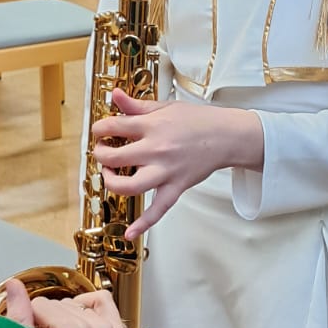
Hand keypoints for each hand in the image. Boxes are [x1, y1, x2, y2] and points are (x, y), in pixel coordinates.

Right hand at [4, 278, 125, 327]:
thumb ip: (20, 318)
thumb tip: (13, 285)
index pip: (41, 305)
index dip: (30, 322)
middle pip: (58, 304)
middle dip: (47, 320)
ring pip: (77, 305)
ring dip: (66, 317)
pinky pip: (102, 302)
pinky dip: (89, 308)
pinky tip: (78, 326)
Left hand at [91, 87, 263, 238]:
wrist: (226, 135)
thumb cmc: (198, 120)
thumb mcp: (165, 107)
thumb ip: (137, 105)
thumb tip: (115, 95)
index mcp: (152, 126)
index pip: (113, 127)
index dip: (100, 129)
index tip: (100, 131)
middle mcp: (156, 149)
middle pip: (115, 158)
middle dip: (101, 154)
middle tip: (103, 152)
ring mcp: (166, 171)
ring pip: (128, 186)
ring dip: (111, 183)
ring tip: (110, 175)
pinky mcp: (176, 187)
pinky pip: (158, 210)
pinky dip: (143, 224)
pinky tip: (130, 232)